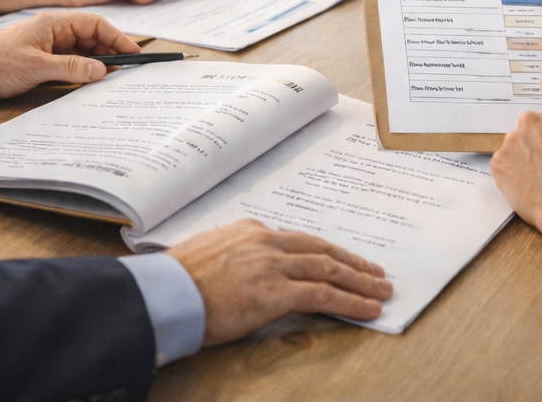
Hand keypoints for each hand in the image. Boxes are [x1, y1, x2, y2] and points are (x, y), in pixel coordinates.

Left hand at [0, 11, 140, 99]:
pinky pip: (74, 63)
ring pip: (86, 52)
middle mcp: (56, 31)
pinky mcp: (46, 60)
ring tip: (116, 79)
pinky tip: (94, 83)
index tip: (134, 54)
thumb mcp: (35, 66)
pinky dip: (86, 72)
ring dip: (100, 64)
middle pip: (94, 38)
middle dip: (112, 52)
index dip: (118, 38)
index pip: (96, 25)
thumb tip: (101, 70)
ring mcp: (51, 46)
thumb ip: (70, 67)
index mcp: (55, 23)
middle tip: (130, 71)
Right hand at [167, 219, 393, 345]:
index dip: (326, 251)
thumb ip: (233, 257)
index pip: (298, 240)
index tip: (342, 259)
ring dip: (360, 281)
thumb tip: (243, 270)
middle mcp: (265, 242)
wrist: (160, 295)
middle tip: (376, 272)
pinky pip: (324, 295)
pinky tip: (367, 309)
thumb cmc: (174, 283)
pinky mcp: (274, 293)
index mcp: (249, 232)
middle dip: (353, 262)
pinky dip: (351, 301)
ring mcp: (271, 266)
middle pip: (321, 249)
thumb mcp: (206, 255)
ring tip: (381, 291)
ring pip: (329, 268)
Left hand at [490, 77, 541, 322]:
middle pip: (530, 125)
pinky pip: (503, 164)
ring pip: (515, 146)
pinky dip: (511, 173)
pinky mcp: (498, 161)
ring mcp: (512, 140)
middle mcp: (532, 120)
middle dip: (535, 141)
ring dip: (522, 157)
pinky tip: (526, 187)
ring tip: (539, 180)